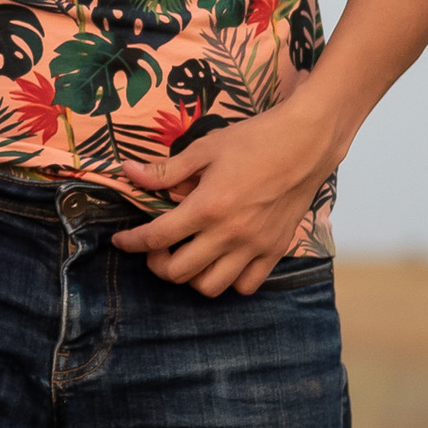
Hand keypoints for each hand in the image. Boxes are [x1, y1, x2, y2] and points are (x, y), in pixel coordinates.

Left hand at [115, 101, 334, 297]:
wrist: (305, 144)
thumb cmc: (254, 140)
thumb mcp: (204, 149)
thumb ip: (166, 170)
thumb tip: (129, 173)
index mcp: (207, 207)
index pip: (157, 238)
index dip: (131, 243)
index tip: (121, 241)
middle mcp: (230, 234)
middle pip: (179, 272)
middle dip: (158, 263)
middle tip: (157, 246)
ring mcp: (254, 246)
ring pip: (210, 286)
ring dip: (191, 276)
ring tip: (187, 255)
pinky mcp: (275, 250)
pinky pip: (246, 285)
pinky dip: (228, 280)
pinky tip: (221, 261)